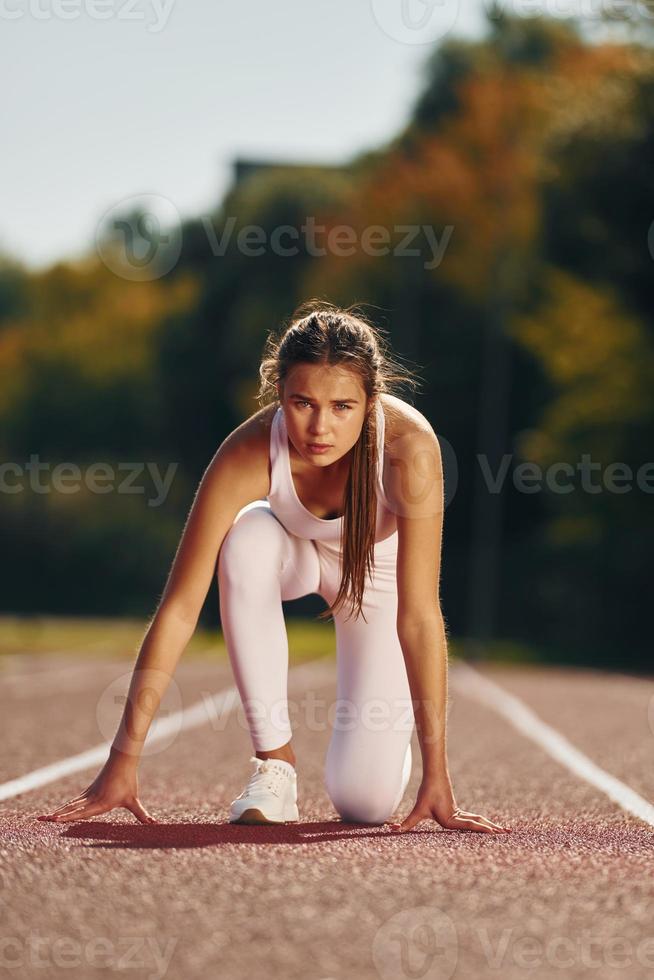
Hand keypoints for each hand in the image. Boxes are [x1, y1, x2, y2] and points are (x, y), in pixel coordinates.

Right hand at [37, 756, 157, 824]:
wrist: (122, 762)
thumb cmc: (128, 781)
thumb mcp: (133, 800)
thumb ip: (141, 814)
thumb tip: (153, 824)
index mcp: (101, 803)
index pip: (82, 812)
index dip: (68, 817)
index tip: (55, 819)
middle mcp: (91, 799)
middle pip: (71, 808)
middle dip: (57, 815)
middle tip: (42, 820)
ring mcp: (88, 794)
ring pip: (70, 804)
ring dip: (58, 811)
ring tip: (44, 818)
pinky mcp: (88, 792)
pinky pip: (74, 801)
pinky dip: (65, 807)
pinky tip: (60, 811)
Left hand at [389, 779, 510, 833]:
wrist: (434, 776)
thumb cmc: (426, 793)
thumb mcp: (417, 810)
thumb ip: (407, 823)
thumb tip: (393, 830)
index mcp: (451, 819)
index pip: (470, 825)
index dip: (482, 829)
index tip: (495, 832)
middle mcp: (458, 817)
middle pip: (478, 823)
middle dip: (492, 830)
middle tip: (507, 834)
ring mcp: (460, 814)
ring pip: (478, 820)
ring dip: (489, 826)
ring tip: (503, 831)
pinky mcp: (458, 811)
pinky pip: (474, 818)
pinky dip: (482, 823)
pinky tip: (487, 826)